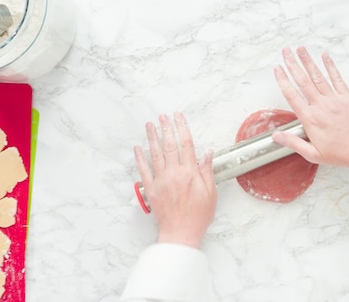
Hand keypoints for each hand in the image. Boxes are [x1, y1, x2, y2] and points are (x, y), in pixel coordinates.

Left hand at [134, 112, 215, 248]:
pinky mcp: (151, 189)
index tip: (178, 117)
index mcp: (190, 173)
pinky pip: (143, 170)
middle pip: (169, 145)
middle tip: (162, 116)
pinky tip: (138, 148)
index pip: (186, 144)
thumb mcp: (210, 192)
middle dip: (166, 128)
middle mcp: (174, 174)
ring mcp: (161, 181)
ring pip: (155, 154)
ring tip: (149, 125)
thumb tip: (207, 152)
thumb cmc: (198, 215)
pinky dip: (140, 158)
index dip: (182, 128)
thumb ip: (206, 170)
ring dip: (152, 138)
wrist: (181, 232)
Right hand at [272, 46, 348, 176]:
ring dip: (308, 61)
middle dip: (292, 64)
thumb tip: (276, 137)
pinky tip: (325, 56)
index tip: (277, 70)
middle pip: (303, 81)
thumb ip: (293, 143)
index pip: (292, 95)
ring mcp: (334, 100)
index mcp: (310, 119)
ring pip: (317, 76)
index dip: (283, 80)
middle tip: (285, 52)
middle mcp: (320, 106)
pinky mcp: (347, 97)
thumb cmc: (340, 153)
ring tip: (300, 49)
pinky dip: (330, 66)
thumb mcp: (312, 153)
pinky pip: (337, 78)